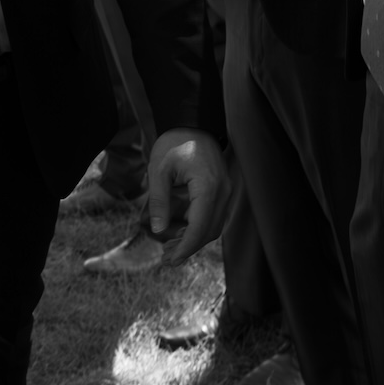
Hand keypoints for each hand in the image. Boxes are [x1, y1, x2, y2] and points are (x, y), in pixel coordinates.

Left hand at [146, 128, 229, 264]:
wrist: (193, 124)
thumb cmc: (174, 144)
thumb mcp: (158, 171)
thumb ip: (158, 200)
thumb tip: (157, 229)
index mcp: (208, 187)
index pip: (200, 228)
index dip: (185, 247)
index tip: (170, 260)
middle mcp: (223, 192)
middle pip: (209, 231)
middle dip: (189, 247)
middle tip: (167, 258)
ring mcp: (226, 191)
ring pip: (214, 226)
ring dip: (194, 240)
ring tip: (170, 248)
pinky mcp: (223, 190)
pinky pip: (214, 216)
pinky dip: (200, 228)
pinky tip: (181, 231)